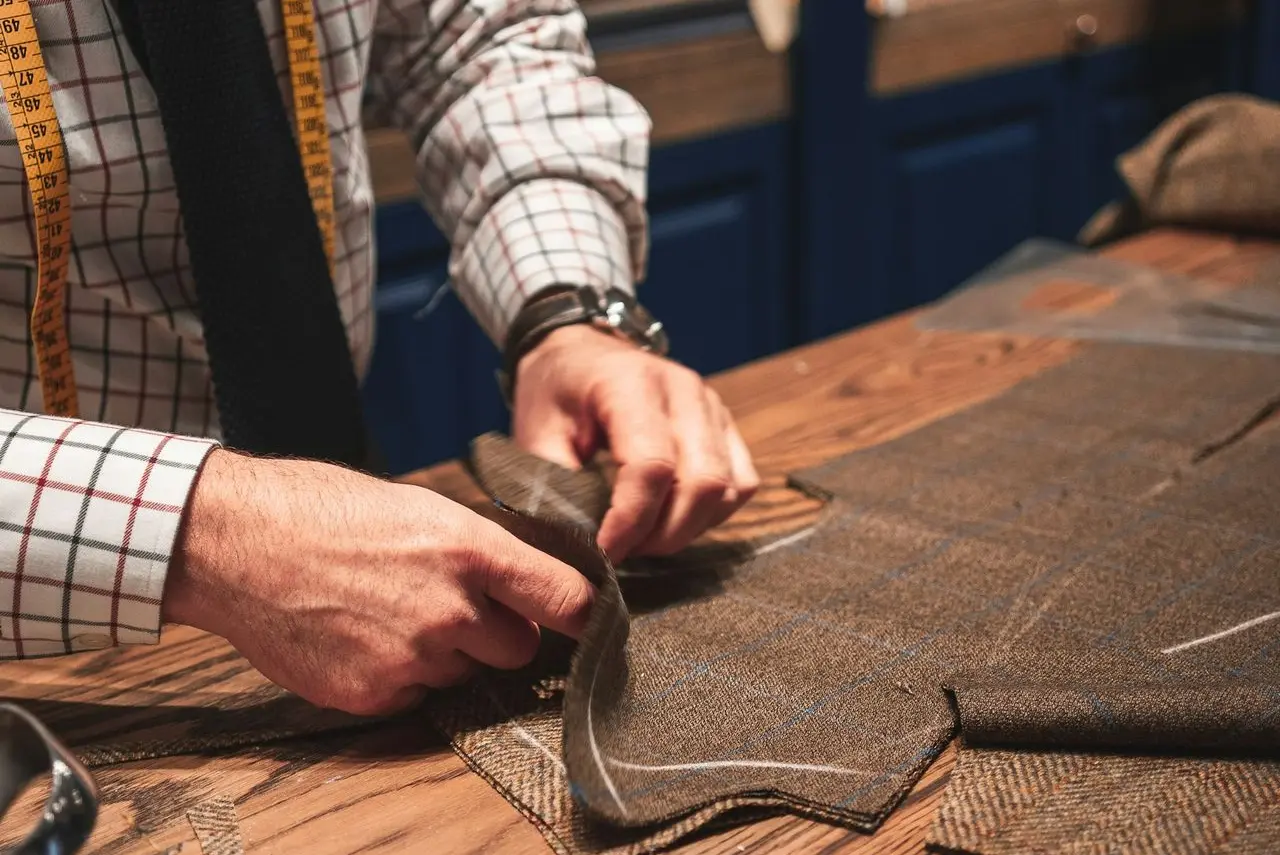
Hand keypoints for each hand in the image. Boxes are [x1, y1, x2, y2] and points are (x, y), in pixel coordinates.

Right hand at [163, 449, 594, 715]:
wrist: (236, 543)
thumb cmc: (323, 510)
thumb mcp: (420, 508)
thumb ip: (477, 553)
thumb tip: (521, 586)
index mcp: (470, 550)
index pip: (564, 599)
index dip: (586, 616)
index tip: (594, 623)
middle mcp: (450, 611)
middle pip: (520, 649)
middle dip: (499, 633)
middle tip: (456, 606)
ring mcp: (412, 658)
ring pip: (463, 673)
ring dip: (446, 654)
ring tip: (389, 611)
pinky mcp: (374, 694)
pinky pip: (415, 695)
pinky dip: (400, 675)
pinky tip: (361, 636)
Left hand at [512, 324, 759, 562]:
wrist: (580, 353)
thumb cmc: (555, 393)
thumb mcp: (536, 434)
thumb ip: (555, 485)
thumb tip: (578, 542)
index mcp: (630, 384)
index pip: (652, 467)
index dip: (630, 521)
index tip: (603, 551)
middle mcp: (683, 390)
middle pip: (701, 483)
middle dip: (663, 534)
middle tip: (624, 549)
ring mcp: (712, 405)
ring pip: (727, 488)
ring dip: (688, 528)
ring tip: (644, 536)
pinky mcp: (726, 424)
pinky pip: (741, 483)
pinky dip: (713, 514)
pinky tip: (673, 518)